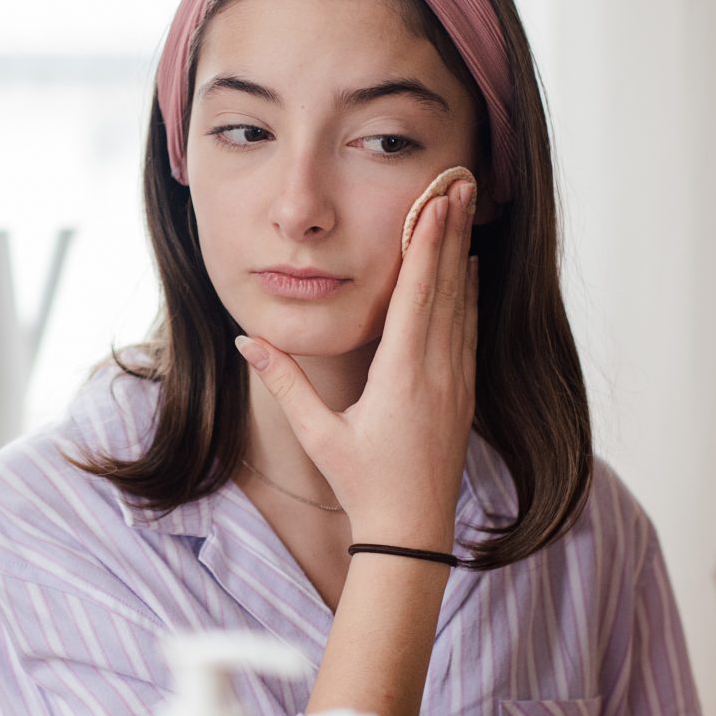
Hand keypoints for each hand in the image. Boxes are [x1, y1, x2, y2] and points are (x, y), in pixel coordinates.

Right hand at [236, 179, 478, 550]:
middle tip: (461, 183)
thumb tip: (246, 339)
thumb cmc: (363, 485)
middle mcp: (438, 371)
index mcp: (404, 375)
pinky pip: (468, 330)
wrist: (413, 533)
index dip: (426, 244)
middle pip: (447, 286)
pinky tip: (468, 270)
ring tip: (467, 209)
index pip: (418, 295)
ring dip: (462, 254)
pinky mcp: (464, 394)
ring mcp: (457, 382)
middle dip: (452, 231)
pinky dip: (468, 293)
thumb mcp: (318, 434)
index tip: (435, 202)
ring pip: (463, 304)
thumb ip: (284, 382)